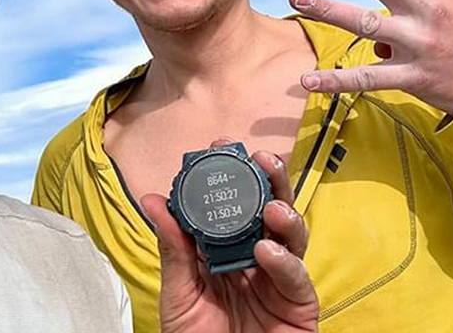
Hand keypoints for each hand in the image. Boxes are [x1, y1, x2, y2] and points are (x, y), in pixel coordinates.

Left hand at [142, 150, 318, 332]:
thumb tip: (153, 200)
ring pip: (293, 233)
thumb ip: (173, 248)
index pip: (232, 203)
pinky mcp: (299, 305)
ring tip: (271, 206)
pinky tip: (268, 251)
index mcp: (227, 248)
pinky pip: (298, 277)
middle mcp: (257, 256)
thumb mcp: (179, 293)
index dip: (229, 175)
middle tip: (260, 157)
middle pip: (270, 207)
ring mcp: (280, 278)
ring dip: (285, 212)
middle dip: (269, 178)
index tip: (217, 147)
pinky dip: (285, 261)